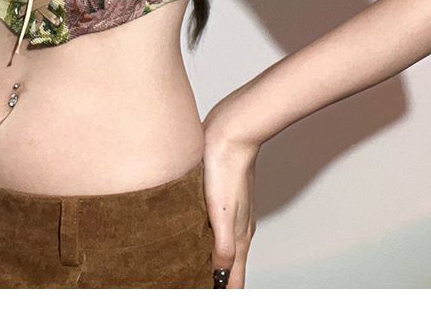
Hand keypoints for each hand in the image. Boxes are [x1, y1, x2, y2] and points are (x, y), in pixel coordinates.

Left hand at [202, 105, 260, 288]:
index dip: (223, 292)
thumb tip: (219, 273)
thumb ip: (223, 245)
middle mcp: (238, 227)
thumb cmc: (227, 167)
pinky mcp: (220, 196)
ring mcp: (230, 211)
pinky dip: (205, 239)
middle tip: (192, 287)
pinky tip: (191, 234)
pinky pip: (214, 226)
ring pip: (222, 246)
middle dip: (216, 282)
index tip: (207, 298)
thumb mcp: (221, 211)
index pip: (235, 278)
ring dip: (210, 261)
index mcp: (239, 236)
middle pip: (230, 266)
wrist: (231, 132)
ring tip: (191, 270)